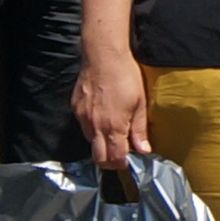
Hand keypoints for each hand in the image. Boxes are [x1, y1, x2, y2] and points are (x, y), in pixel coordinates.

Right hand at [75, 50, 149, 171]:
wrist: (103, 56)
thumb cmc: (125, 76)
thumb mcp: (139, 103)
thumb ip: (139, 129)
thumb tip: (144, 150)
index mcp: (113, 126)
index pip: (114, 158)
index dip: (122, 164)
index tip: (129, 161)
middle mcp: (95, 126)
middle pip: (98, 158)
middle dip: (109, 162)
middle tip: (120, 156)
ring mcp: (83, 117)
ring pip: (90, 142)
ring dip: (101, 144)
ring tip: (112, 134)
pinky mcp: (76, 108)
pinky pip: (83, 126)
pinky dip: (92, 129)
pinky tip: (102, 117)